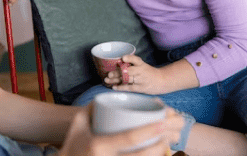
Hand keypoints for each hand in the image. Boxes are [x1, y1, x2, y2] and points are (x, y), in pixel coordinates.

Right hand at [58, 104, 183, 155]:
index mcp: (99, 145)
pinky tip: (160, 151)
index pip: (128, 138)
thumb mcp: (78, 124)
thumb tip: (107, 97)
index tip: (162, 122)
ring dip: (159, 153)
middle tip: (174, 132)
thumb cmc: (72, 144)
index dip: (148, 131)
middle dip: (161, 144)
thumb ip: (92, 108)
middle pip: (141, 155)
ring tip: (170, 141)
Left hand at [105, 54, 167, 94]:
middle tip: (109, 73)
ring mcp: (141, 80)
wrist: (162, 81)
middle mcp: (141, 71)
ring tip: (107, 80)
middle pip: (128, 71)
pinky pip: (129, 88)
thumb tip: (117, 64)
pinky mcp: (140, 88)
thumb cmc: (149, 72)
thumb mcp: (143, 65)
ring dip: (116, 80)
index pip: (136, 59)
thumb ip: (132, 64)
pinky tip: (114, 87)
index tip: (123, 58)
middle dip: (118, 72)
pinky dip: (121, 87)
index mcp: (142, 64)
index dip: (129, 58)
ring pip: (127, 80)